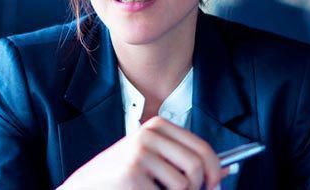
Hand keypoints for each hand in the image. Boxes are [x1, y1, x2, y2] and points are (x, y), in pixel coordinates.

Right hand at [58, 116, 228, 189]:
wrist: (85, 185)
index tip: (216, 184)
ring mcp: (139, 154)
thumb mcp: (153, 160)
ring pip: (184, 185)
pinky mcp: (132, 175)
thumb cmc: (121, 175)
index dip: (215, 169)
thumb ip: (183, 162)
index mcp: (156, 126)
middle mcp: (148, 135)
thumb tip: (224, 172)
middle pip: (196, 166)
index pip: (201, 146)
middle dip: (200, 187)